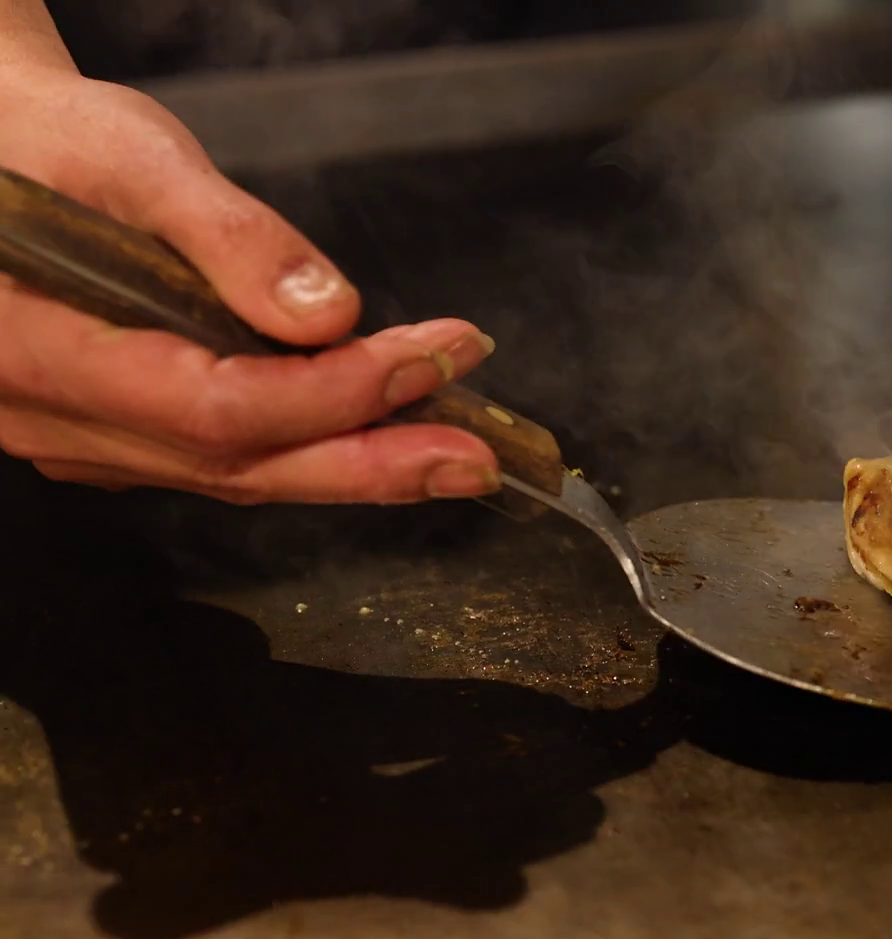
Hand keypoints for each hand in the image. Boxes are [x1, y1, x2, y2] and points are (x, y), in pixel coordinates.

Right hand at [0, 65, 502, 502]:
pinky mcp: (112, 435)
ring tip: (454, 449)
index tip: (436, 356)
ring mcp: (77, 437)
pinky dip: (309, 447)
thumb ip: (227, 237)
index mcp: (38, 350)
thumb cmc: (46, 142)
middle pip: (236, 465)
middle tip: (477, 458)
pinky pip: (219, 459)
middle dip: (372, 462)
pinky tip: (379, 430)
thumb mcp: (130, 157)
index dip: (339, 394)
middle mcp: (48, 417)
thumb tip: (329, 314)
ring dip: (354, 462)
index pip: (220, 408)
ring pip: (233, 474)